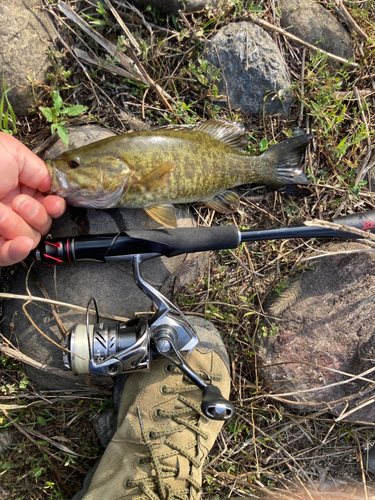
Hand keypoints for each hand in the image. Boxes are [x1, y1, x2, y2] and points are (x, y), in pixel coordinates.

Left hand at [0, 132, 65, 265]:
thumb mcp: (11, 152)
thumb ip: (38, 169)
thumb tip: (51, 186)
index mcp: (18, 187)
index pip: (47, 205)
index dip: (54, 206)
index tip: (52, 202)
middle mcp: (11, 208)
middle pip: (42, 224)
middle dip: (36, 214)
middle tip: (19, 202)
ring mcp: (0, 227)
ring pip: (29, 239)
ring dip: (19, 225)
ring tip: (1, 212)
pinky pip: (9, 255)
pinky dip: (17, 251)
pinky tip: (20, 243)